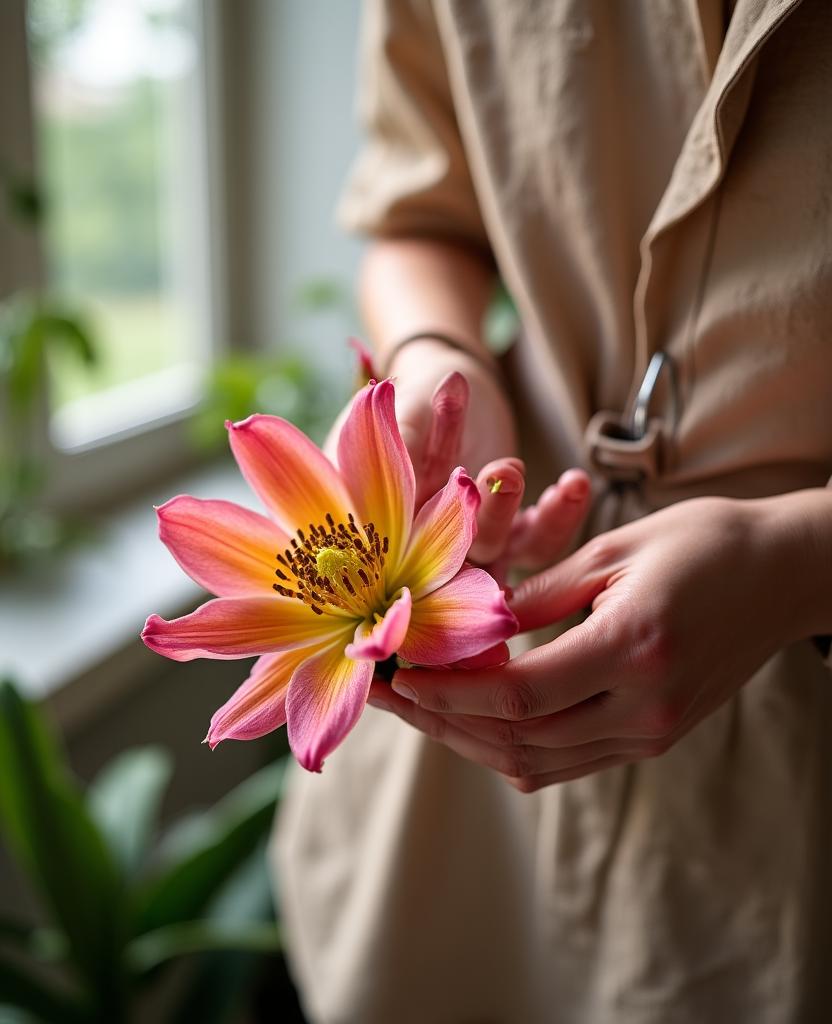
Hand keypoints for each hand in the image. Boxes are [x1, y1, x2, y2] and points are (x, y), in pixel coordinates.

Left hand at [369, 494, 820, 790]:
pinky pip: (570, 760)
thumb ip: (541, 594)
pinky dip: (516, 748)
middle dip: (444, 722)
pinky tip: (476, 725)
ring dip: (472, 740)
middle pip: (520, 738)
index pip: (520, 694)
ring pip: (540, 759)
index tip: (398, 678)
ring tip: (420, 712)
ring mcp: (652, 731)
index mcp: (634, 647)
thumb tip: (473, 624)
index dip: (451, 694)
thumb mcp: (616, 548)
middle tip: (390, 696)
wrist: (783, 576)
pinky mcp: (654, 737)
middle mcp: (644, 705)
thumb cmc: (704, 543)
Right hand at [380, 339, 592, 566]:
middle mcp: (432, 543)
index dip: (441, 532)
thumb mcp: (406, 413)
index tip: (464, 487)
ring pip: (506, 548)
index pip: (413, 548)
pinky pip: (541, 539)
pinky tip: (574, 481)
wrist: (449, 380)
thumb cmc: (414, 395)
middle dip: (492, 513)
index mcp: (393, 524)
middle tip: (505, 467)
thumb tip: (387, 467)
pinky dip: (561, 515)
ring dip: (530, 517)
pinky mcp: (512, 527)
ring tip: (538, 470)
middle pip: (465, 552)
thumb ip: (402, 443)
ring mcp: (474, 537)